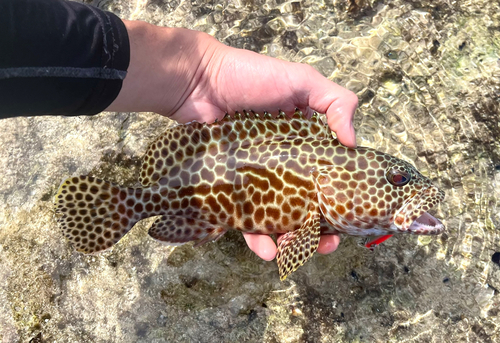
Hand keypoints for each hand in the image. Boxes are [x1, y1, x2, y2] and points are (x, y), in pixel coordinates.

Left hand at [108, 21, 357, 260]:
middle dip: (320, 229)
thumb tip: (354, 144)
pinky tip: (267, 250)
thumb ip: (336, 102)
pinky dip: (257, 239)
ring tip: (292, 251)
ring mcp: (259, 181)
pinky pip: (245, 220)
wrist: (198, 83)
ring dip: (290, 241)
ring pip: (279, 219)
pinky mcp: (232, 191)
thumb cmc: (252, 78)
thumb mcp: (302, 80)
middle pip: (308, 205)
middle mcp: (285, 166)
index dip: (342, 198)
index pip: (331, 177)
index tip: (350, 216)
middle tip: (326, 245)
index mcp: (306, 145)